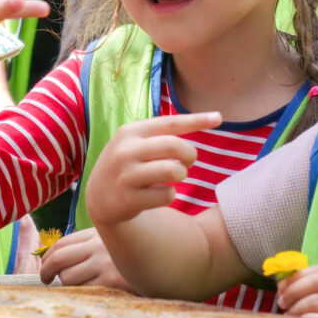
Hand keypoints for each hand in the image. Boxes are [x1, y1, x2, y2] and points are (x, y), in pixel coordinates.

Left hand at [39, 228, 132, 290]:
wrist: (161, 259)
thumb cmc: (131, 252)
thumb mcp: (111, 240)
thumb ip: (90, 243)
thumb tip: (57, 255)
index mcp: (97, 233)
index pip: (62, 243)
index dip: (47, 256)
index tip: (44, 265)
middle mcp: (98, 246)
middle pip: (60, 258)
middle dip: (46, 270)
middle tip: (45, 279)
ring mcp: (105, 264)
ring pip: (69, 277)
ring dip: (66, 283)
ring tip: (74, 285)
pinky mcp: (112, 282)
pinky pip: (84, 290)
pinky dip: (79, 293)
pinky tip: (87, 292)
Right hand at [86, 111, 220, 226]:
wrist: (98, 195)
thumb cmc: (128, 163)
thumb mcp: (136, 142)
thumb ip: (163, 134)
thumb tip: (207, 120)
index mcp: (131, 131)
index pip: (170, 123)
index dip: (196, 120)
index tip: (219, 118)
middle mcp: (126, 150)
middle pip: (175, 146)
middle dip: (190, 154)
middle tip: (188, 162)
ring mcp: (126, 175)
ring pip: (173, 171)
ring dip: (181, 175)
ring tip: (174, 176)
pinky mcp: (129, 199)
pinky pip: (167, 195)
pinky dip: (170, 194)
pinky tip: (158, 194)